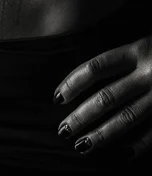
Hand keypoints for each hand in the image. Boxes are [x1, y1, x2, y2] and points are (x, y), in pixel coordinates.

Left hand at [53, 36, 151, 158]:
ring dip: (103, 134)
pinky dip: (141, 145)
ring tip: (82, 146)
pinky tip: (123, 154)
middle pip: (107, 97)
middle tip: (64, 130)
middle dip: (82, 116)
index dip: (73, 82)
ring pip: (128, 117)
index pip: (96, 68)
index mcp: (138, 50)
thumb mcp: (148, 44)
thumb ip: (124, 60)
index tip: (57, 98)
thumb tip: (86, 81)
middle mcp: (150, 71)